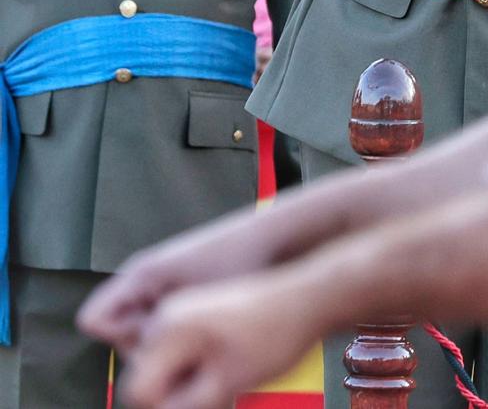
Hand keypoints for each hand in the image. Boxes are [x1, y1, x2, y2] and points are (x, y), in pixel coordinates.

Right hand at [78, 208, 293, 351]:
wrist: (278, 238)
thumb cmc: (244, 262)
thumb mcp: (198, 302)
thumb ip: (162, 331)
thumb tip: (140, 365)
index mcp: (140, 273)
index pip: (94, 320)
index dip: (117, 337)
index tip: (156, 339)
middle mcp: (145, 278)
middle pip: (119, 332)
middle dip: (148, 345)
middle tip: (188, 342)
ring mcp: (164, 285)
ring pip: (145, 330)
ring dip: (168, 341)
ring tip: (204, 337)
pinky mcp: (183, 291)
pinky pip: (166, 322)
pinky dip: (182, 333)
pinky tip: (210, 334)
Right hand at [117, 274, 323, 408]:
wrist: (311, 296)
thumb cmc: (276, 335)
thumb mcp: (226, 383)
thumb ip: (183, 405)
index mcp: (164, 331)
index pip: (138, 391)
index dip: (167, 405)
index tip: (206, 397)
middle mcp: (164, 316)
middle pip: (149, 378)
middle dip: (178, 391)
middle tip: (223, 383)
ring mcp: (179, 310)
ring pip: (166, 367)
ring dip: (190, 379)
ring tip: (230, 370)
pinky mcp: (195, 312)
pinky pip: (181, 351)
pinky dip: (200, 363)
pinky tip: (231, 359)